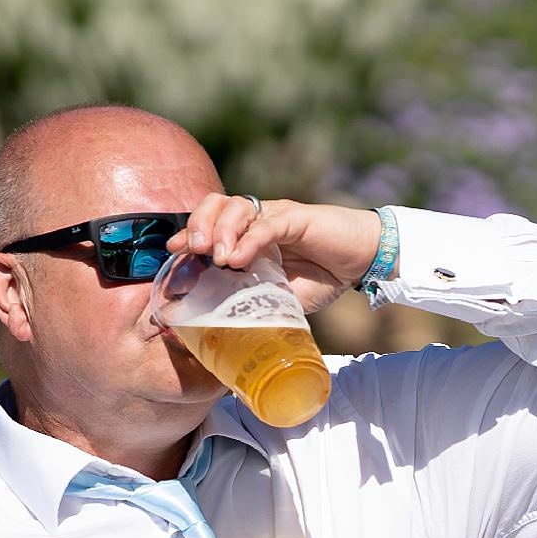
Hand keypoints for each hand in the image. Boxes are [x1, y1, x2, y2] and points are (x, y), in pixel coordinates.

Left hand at [169, 195, 383, 314]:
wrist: (364, 261)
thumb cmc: (324, 277)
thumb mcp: (283, 297)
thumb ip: (257, 303)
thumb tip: (227, 334)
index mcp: (250, 234)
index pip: (211, 222)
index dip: (188, 233)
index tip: (172, 252)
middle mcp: (259, 219)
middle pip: (216, 204)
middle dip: (196, 224)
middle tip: (189, 250)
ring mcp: (277, 216)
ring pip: (236, 206)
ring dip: (219, 229)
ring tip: (214, 256)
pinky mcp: (297, 218)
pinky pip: (267, 224)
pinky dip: (249, 240)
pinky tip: (237, 259)